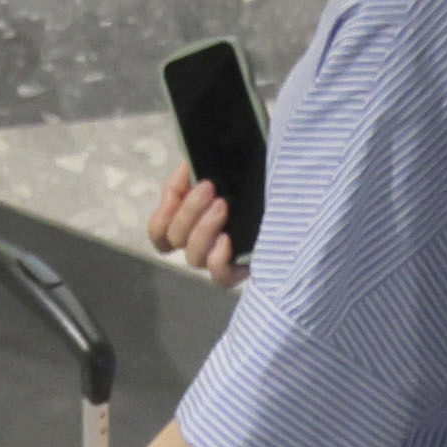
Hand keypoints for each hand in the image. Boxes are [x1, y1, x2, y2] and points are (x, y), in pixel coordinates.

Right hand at [145, 162, 245, 285]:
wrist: (287, 201)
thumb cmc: (250, 185)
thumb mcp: (224, 174)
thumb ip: (199, 172)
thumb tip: (186, 168)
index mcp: (189, 223)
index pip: (159, 231)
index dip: (162, 211)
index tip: (181, 181)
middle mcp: (198, 244)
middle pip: (175, 238)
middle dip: (189, 210)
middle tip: (208, 187)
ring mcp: (217, 260)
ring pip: (194, 257)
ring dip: (203, 229)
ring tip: (222, 205)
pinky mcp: (238, 272)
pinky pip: (219, 277)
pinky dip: (217, 260)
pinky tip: (227, 239)